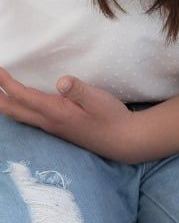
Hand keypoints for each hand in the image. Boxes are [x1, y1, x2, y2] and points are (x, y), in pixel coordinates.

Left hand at [0, 68, 138, 161]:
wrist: (122, 141)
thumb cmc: (112, 118)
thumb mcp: (99, 100)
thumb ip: (79, 90)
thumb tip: (61, 81)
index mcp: (55, 112)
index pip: (22, 96)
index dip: (5, 83)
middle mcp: (48, 122)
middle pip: (12, 110)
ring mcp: (51, 127)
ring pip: (18, 116)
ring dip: (4, 103)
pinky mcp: (57, 128)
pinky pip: (27, 117)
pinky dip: (15, 108)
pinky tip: (18, 102)